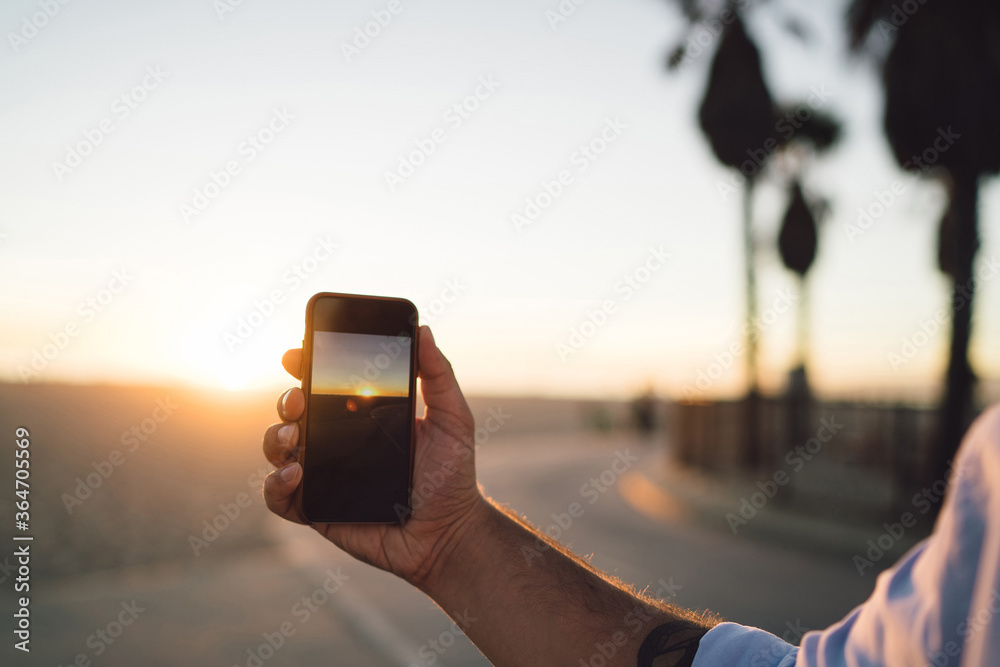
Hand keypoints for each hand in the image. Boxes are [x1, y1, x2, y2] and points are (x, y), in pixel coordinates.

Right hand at [261, 326, 486, 586]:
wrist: (449, 533)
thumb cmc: (452, 476)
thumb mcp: (453, 419)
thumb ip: (439, 376)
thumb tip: (424, 329)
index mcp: (361, 416)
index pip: (323, 383)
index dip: (305, 365)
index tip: (298, 353)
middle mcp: (336, 442)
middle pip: (292, 412)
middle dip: (286, 398)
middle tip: (300, 397)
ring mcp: (322, 476)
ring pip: (278, 448)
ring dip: (274, 436)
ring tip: (293, 435)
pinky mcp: (316, 510)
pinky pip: (279, 497)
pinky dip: (275, 484)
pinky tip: (296, 473)